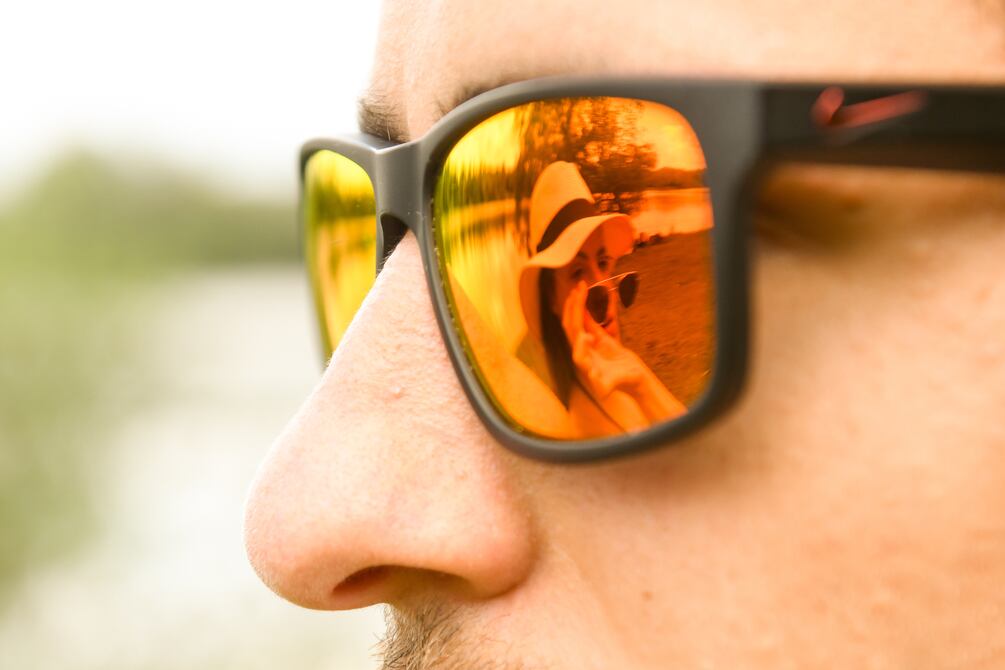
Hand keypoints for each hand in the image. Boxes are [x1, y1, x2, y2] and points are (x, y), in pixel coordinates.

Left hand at [560, 282, 647, 398]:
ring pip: (579, 322)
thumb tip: (600, 387)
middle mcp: (584, 352)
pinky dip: (588, 309)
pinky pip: (590, 321)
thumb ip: (607, 385)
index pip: (577, 350)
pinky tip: (587, 296)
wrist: (637, 380)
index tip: (588, 335)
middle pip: (572, 329)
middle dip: (573, 310)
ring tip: (579, 288)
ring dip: (578, 305)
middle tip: (577, 290)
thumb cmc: (628, 383)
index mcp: (586, 364)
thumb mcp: (619, 384)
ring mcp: (590, 344)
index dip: (579, 340)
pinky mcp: (599, 339)